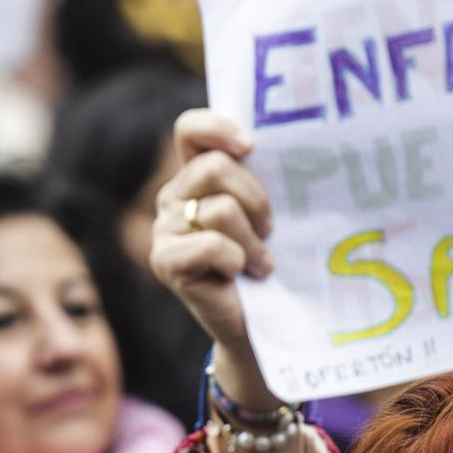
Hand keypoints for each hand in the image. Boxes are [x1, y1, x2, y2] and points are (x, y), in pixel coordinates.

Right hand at [150, 108, 279, 410]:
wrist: (262, 324)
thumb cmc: (271, 264)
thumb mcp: (269, 215)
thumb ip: (262, 181)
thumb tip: (287, 150)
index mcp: (195, 176)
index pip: (191, 130)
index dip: (218, 128)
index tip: (251, 147)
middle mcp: (173, 197)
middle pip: (215, 168)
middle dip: (255, 200)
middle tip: (269, 230)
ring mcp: (164, 229)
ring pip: (218, 209)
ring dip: (252, 239)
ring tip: (260, 261)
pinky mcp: (165, 262)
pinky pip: (210, 244)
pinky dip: (236, 260)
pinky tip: (243, 275)